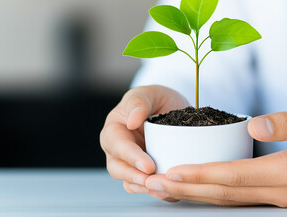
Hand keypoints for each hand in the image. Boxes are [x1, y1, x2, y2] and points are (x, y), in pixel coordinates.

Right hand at [100, 85, 187, 200]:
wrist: (172, 108)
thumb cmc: (156, 99)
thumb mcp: (149, 93)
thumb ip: (139, 102)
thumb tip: (131, 120)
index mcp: (114, 128)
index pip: (116, 144)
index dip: (130, 156)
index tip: (148, 165)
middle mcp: (118, 148)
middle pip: (117, 168)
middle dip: (134, 177)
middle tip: (152, 180)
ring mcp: (131, 162)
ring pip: (129, 181)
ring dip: (144, 188)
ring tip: (162, 189)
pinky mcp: (144, 172)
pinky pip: (144, 186)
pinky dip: (154, 191)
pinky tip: (168, 192)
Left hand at [144, 106, 286, 206]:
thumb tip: (255, 125)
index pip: (233, 176)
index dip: (201, 174)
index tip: (173, 171)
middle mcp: (279, 192)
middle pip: (223, 193)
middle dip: (187, 189)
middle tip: (155, 184)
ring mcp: (278, 198)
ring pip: (227, 199)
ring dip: (195, 194)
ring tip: (166, 187)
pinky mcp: (277, 196)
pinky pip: (237, 197)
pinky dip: (212, 193)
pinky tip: (197, 188)